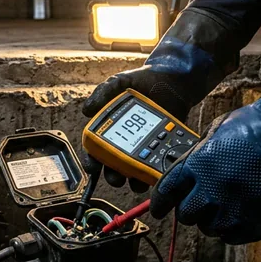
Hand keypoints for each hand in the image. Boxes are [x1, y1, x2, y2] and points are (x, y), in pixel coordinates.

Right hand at [82, 66, 202, 192]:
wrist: (173, 79)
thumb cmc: (142, 80)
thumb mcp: (119, 82)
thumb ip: (103, 92)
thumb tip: (86, 110)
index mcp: (110, 130)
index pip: (96, 150)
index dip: (91, 161)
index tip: (92, 167)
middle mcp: (125, 143)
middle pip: (114, 167)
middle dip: (113, 177)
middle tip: (117, 179)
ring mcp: (144, 148)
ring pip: (135, 172)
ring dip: (134, 181)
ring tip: (137, 182)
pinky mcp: (163, 149)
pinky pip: (157, 165)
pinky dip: (156, 172)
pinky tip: (156, 173)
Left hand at [149, 28, 260, 243]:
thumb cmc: (256, 125)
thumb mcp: (216, 131)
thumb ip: (198, 154)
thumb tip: (187, 171)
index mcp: (197, 165)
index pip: (166, 193)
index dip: (160, 204)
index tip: (160, 210)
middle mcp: (212, 190)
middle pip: (187, 215)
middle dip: (191, 210)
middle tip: (202, 203)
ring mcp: (236, 208)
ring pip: (210, 229)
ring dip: (214, 221)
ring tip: (226, 207)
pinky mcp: (257, 220)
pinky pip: (235, 237)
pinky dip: (234, 230)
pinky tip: (241, 216)